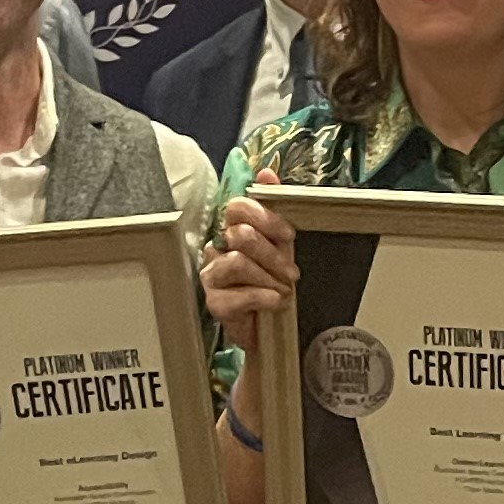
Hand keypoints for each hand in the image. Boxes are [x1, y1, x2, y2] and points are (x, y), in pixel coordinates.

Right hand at [202, 177, 298, 358]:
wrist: (270, 330)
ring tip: (284, 291)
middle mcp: (216, 250)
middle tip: (292, 273)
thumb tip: (266, 172)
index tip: (289, 235)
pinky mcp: (214, 303)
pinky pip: (240, 294)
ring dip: (270, 278)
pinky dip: (265, 298)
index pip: (237, 207)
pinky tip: (276, 304)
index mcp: (232, 231)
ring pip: (238, 263)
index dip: (265, 218)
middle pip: (240, 236)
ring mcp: (211, 277)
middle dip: (273, 254)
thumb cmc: (273, 284)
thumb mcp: (281, 245)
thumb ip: (274, 209)